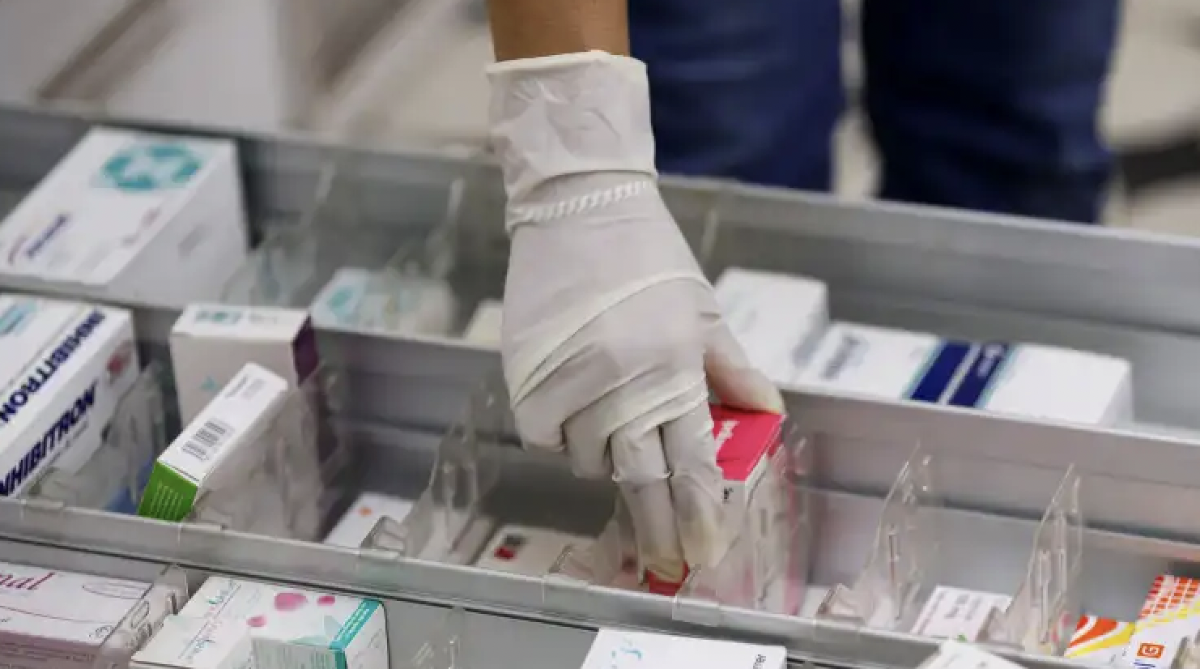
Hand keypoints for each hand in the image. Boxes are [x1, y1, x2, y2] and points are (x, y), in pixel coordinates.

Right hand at [488, 52, 782, 578]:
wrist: (579, 207)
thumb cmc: (649, 257)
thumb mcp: (702, 310)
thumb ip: (732, 369)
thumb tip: (768, 414)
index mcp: (674, 368)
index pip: (692, 462)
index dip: (698, 513)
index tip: (702, 552)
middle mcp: (623, 383)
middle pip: (640, 480)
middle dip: (654, 527)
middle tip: (662, 559)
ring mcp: (571, 381)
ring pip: (588, 459)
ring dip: (605, 460)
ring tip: (614, 425)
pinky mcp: (527, 373)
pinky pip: (542, 435)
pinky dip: (559, 435)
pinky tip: (573, 410)